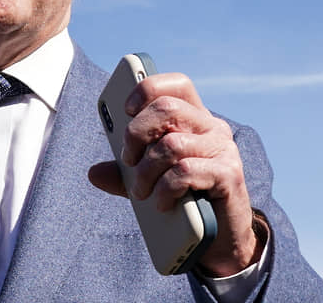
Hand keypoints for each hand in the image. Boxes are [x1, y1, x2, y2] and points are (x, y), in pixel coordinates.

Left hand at [88, 73, 259, 275]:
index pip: (176, 85)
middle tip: (128, 160)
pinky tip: (161, 203)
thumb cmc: (184, 200)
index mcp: (194, 119)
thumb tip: (93, 173)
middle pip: (168, 108)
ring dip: (146, 171)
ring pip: (172, 144)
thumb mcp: (149, 182)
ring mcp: (223, 149)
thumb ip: (123, 174)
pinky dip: (164, 189)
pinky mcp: (229, 174)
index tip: (126, 110)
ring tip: (140, 191)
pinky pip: (185, 171)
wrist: (219, 238)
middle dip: (136, 133)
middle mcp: (212, 127)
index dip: (148, 89)